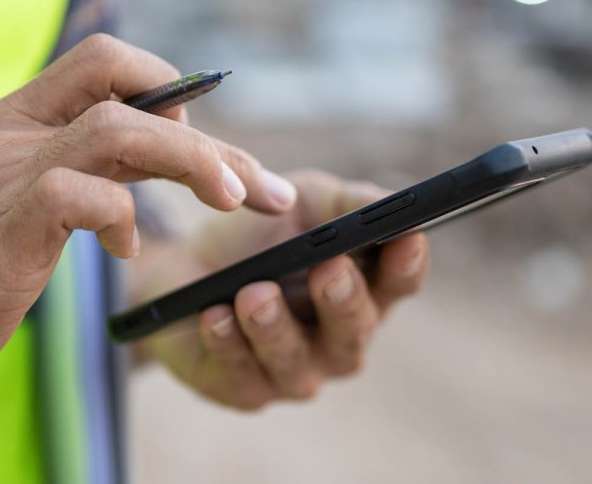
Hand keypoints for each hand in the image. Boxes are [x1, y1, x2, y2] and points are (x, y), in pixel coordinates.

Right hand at [0, 35, 294, 405]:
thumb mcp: (24, 203)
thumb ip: (86, 171)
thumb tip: (167, 155)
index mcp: (17, 121)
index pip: (104, 60)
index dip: (168, 85)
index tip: (211, 142)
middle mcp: (11, 136)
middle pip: (128, 95)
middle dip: (213, 140)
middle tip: (264, 188)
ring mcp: (0, 180)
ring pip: (116, 130)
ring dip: (192, 161)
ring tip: (234, 198)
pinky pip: (76, 196)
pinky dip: (120, 216)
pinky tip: (128, 250)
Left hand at [141, 170, 429, 409]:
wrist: (184, 265)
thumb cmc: (258, 237)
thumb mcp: (304, 202)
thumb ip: (348, 203)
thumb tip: (390, 204)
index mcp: (364, 289)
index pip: (400, 282)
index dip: (407, 263)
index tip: (405, 237)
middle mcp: (339, 339)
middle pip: (355, 331)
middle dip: (343, 301)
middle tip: (328, 269)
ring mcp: (294, 370)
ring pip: (296, 362)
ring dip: (275, 327)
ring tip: (254, 293)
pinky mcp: (245, 390)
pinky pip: (241, 375)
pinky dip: (227, 343)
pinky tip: (215, 315)